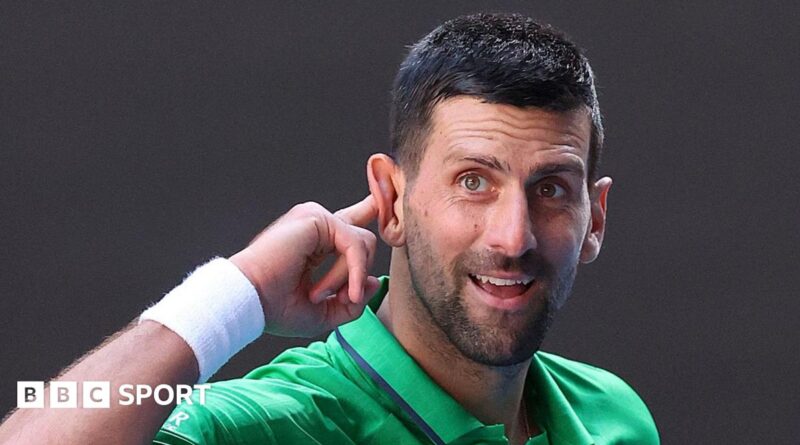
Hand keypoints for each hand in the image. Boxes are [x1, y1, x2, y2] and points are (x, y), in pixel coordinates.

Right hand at [229, 196, 379, 336]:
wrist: (248, 302)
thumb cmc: (276, 309)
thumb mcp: (324, 313)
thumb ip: (352, 301)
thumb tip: (373, 281)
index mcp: (315, 241)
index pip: (350, 221)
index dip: (369, 209)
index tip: (382, 199)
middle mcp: (317, 224)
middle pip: (364, 237)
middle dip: (356, 274)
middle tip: (341, 298)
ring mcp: (316, 218)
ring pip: (362, 243)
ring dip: (348, 278)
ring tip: (318, 295)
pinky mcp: (317, 218)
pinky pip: (355, 245)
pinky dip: (353, 272)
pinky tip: (340, 291)